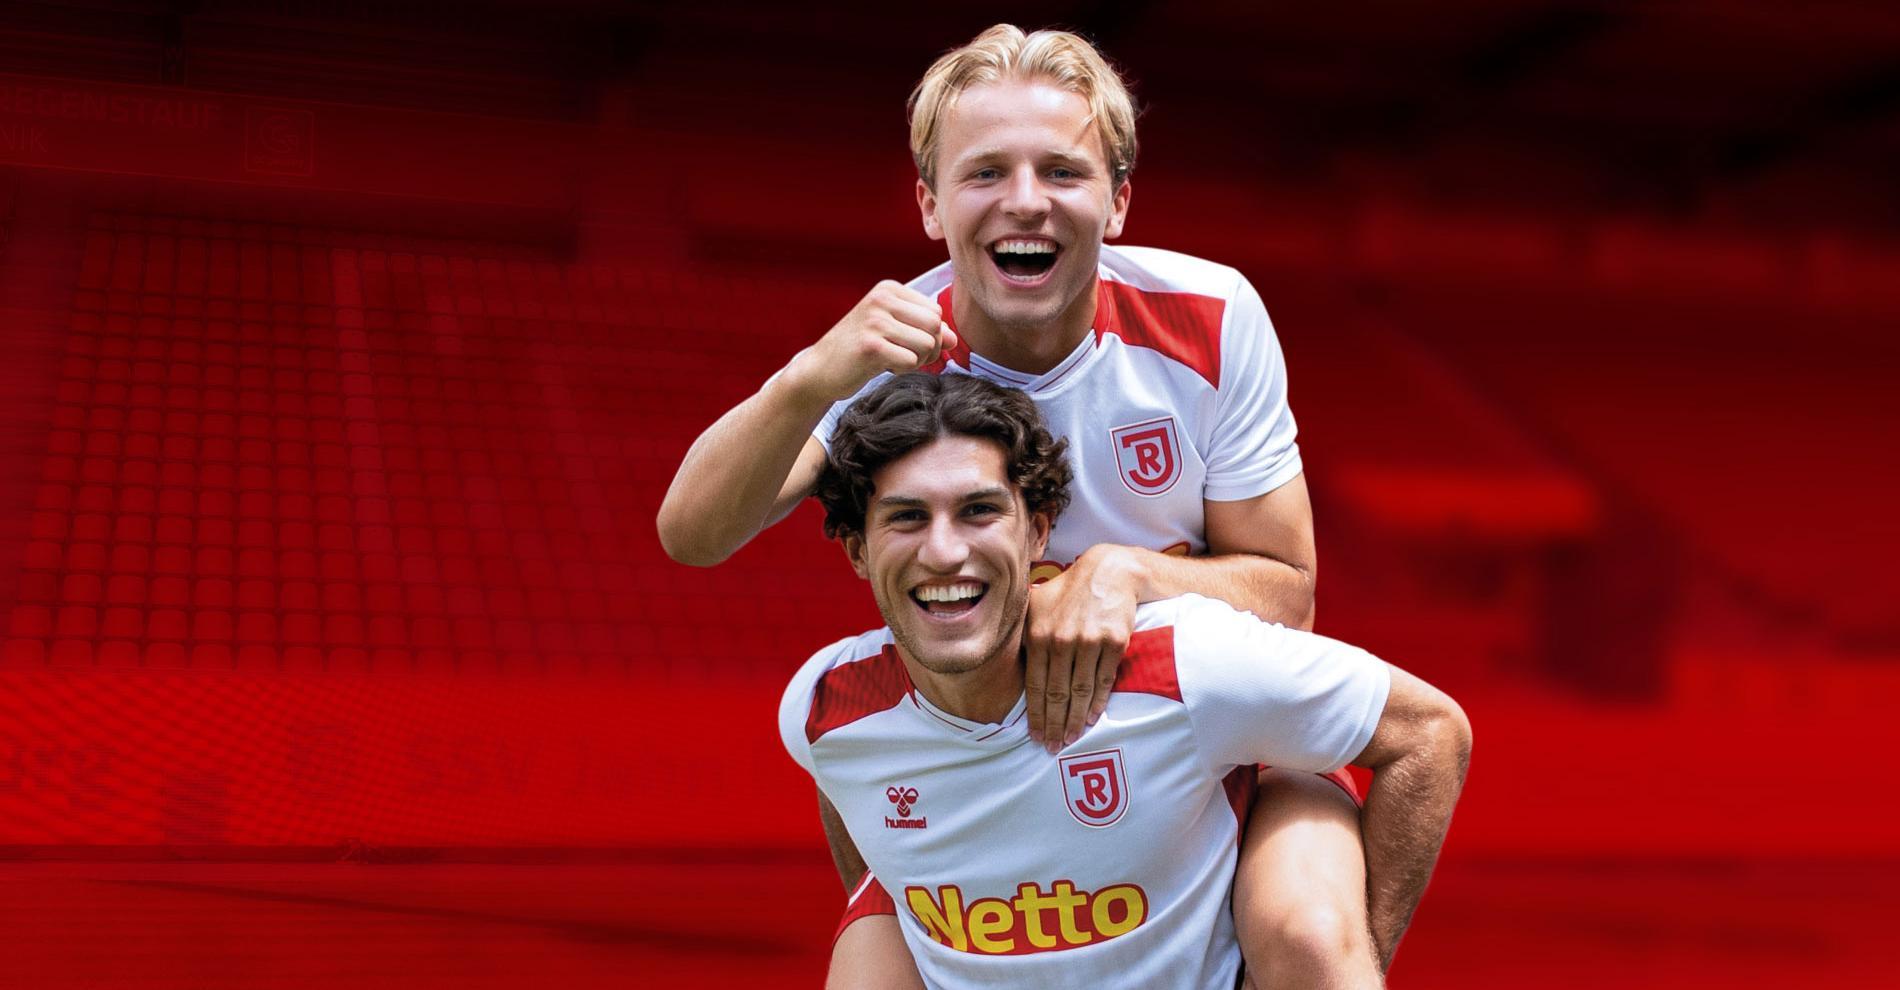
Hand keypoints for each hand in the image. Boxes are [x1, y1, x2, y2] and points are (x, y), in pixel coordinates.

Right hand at [784, 281, 957, 402]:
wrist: (820, 369)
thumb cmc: (858, 349)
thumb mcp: (893, 332)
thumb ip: (924, 331)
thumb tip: (952, 338)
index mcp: (888, 289)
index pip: (936, 311)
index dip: (932, 334)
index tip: (909, 344)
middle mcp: (881, 299)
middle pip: (936, 326)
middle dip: (929, 349)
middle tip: (907, 358)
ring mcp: (875, 321)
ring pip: (927, 344)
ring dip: (917, 361)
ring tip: (893, 361)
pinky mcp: (871, 346)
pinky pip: (911, 361)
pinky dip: (902, 370)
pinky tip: (882, 367)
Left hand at [1024, 546, 1140, 752]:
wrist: (1109, 572)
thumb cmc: (1069, 592)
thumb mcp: (1037, 606)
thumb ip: (1024, 635)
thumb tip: (1010, 667)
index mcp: (1038, 634)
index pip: (1035, 684)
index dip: (1035, 714)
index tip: (1034, 735)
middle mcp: (1061, 639)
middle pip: (1056, 693)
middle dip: (1053, 724)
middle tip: (1051, 747)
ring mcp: (1088, 640)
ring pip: (1080, 690)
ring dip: (1074, 719)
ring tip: (1070, 739)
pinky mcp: (1114, 641)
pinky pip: (1103, 679)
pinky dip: (1097, 702)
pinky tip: (1091, 718)